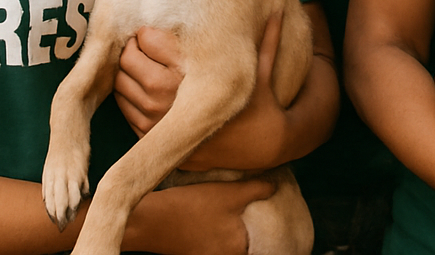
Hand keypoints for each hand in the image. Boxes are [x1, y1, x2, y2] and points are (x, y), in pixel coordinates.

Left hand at [115, 15, 287, 170]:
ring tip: (137, 61)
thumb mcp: (262, 68)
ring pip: (123, 86)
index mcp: (196, 73)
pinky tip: (139, 85)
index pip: (152, 40)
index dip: (146, 31)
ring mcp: (159, 120)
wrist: (259, 148)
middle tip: (137, 42)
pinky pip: (126, 111)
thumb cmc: (260, 102)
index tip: (152, 29)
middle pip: (130, 61)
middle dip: (129, 48)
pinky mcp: (153, 138)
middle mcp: (173, 96)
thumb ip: (266, 37)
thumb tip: (279, 9)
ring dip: (122, 71)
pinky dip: (125, 95)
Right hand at [125, 177, 274, 254]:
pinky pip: (221, 248)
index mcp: (237, 250)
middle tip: (270, 217)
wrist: (150, 220)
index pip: (266, 249)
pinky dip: (228, 237)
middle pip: (250, 249)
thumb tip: (277, 185)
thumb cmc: (192, 206)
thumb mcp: (229, 193)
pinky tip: (228, 220)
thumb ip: (258, 189)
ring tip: (250, 216)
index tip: (284, 226)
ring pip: (236, 248)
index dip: (275, 238)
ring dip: (243, 236)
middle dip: (260, 236)